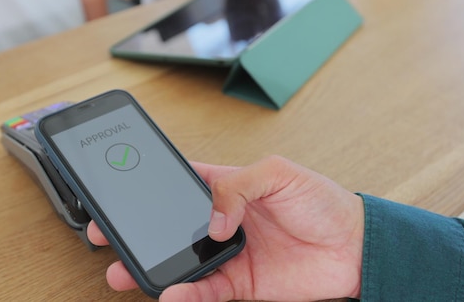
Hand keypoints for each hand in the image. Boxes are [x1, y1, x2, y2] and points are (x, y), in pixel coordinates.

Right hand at [87, 155, 363, 300]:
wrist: (356, 248)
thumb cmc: (322, 201)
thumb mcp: (280, 173)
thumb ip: (239, 186)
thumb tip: (212, 220)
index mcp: (227, 188)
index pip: (177, 185)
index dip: (146, 189)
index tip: (119, 193)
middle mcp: (221, 223)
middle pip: (169, 228)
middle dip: (137, 232)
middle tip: (107, 235)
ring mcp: (228, 256)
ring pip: (180, 263)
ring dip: (152, 268)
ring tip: (124, 272)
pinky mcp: (240, 285)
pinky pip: (205, 292)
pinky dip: (187, 295)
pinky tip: (172, 294)